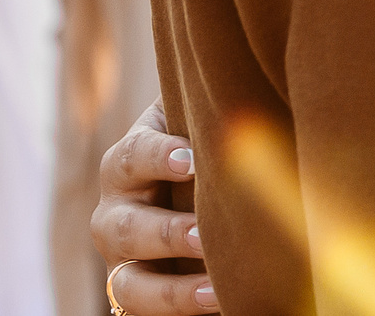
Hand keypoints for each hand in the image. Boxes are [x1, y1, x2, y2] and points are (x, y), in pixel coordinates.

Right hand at [91, 98, 215, 312]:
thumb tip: (258, 81)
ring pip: (128, 283)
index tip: (192, 159)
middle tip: (206, 233)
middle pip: (126, 227)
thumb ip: (215, 108)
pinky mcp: (135, 293)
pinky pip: (144, 312)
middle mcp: (115, 213)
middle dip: (167, 232)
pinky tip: (219, 301)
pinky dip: (178, 309)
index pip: (133, 156)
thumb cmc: (208, 144)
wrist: (200, 191)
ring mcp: (122, 259)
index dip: (159, 157)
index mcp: (128, 162)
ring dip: (170, 289)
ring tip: (214, 288)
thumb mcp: (202, 121)